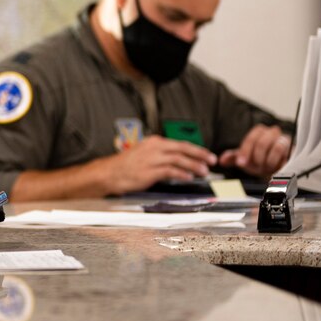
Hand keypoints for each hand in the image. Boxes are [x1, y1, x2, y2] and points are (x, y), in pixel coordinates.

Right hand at [96, 135, 215, 195]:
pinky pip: (170, 171)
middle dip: (200, 155)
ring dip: (193, 166)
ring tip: (204, 172)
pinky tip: (188, 178)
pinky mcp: (149, 171)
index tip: (207, 155)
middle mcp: (154, 148)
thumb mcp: (144, 154)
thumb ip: (161, 155)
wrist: (109, 173)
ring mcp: (151, 159)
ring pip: (179, 160)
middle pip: (182, 149)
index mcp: (154, 142)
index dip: (196, 149)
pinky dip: (181, 174)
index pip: (180, 144)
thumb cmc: (126, 166)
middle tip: (211, 161)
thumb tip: (180, 161)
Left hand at [218, 124, 290, 177]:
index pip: (251, 138)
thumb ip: (233, 158)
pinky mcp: (294, 150)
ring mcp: (285, 140)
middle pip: (262, 142)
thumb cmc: (260, 160)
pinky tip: (276, 168)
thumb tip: (222, 160)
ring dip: (269, 160)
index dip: (245, 151)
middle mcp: (273, 133)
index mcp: (259, 132)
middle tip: (255, 166)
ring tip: (266, 167)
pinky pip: (289, 154)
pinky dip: (280, 163)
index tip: (241, 163)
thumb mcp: (245, 159)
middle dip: (257, 157)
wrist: (276, 168)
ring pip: (277, 146)